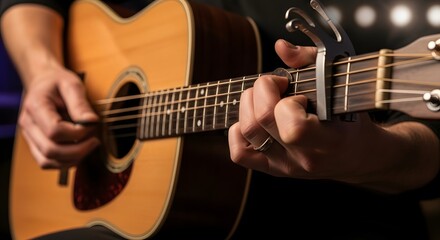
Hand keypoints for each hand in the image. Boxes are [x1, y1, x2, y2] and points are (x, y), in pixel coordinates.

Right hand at [18, 66, 99, 168]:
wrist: (44, 82)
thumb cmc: (58, 82)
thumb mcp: (72, 84)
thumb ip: (80, 103)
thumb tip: (91, 122)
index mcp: (36, 106)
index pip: (55, 131)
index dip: (78, 133)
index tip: (93, 125)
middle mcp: (28, 124)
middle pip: (50, 151)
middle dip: (78, 150)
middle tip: (95, 140)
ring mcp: (29, 136)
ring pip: (47, 161)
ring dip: (72, 159)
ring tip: (89, 146)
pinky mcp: (35, 144)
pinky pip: (47, 162)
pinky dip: (65, 162)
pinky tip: (79, 151)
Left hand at [228, 40, 391, 181]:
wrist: (356, 155)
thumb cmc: (349, 117)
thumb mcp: (340, 84)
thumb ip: (311, 59)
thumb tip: (280, 47)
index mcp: (328, 141)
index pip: (293, 128)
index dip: (286, 102)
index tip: (295, 91)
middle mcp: (304, 158)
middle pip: (262, 121)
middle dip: (262, 91)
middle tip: (276, 85)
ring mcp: (286, 165)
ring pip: (247, 132)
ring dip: (248, 104)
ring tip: (264, 98)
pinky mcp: (272, 168)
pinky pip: (240, 153)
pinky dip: (238, 131)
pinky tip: (255, 119)